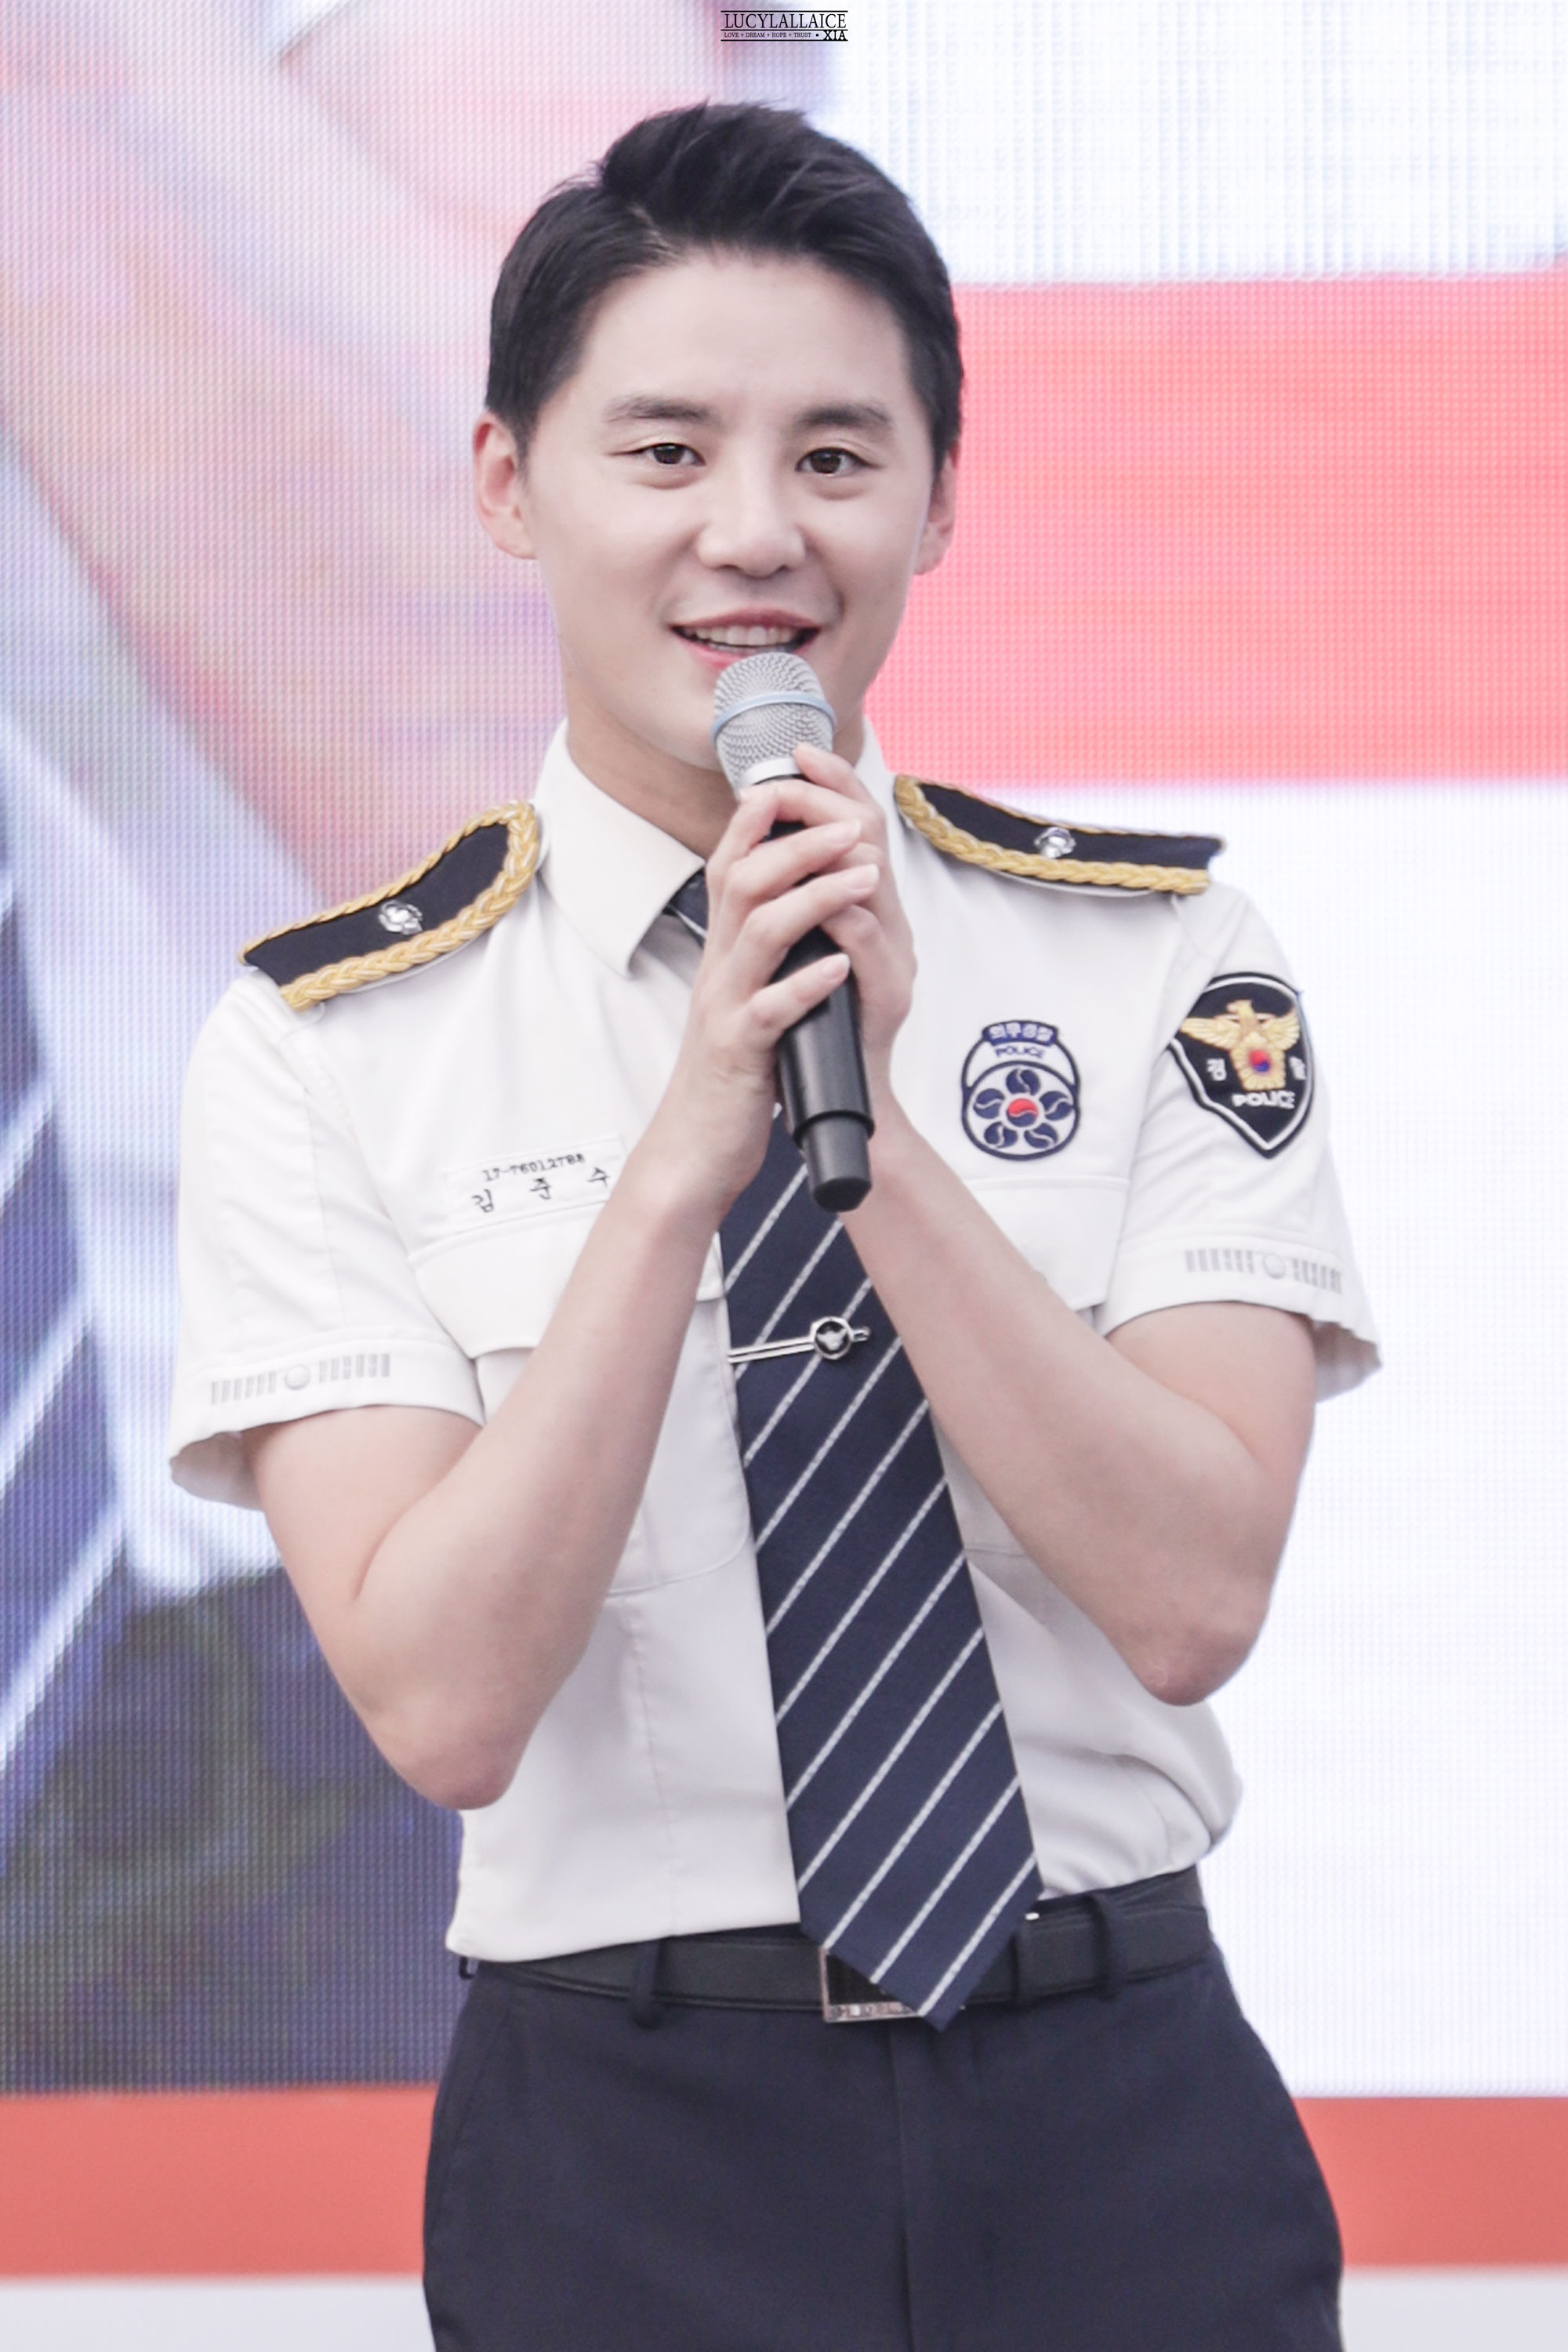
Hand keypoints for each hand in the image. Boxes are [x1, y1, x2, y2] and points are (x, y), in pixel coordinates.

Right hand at [642, 762, 908, 1215]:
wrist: (698, 1145)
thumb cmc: (736, 1067)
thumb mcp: (747, 990)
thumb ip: (763, 939)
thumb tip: (790, 885)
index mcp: (725, 948)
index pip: (734, 859)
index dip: (762, 813)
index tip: (802, 777)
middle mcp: (719, 966)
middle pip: (746, 878)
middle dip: (801, 843)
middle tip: (853, 826)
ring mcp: (725, 1006)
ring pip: (761, 931)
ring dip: (817, 897)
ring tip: (865, 878)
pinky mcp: (739, 1051)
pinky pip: (770, 1010)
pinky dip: (807, 984)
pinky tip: (841, 969)